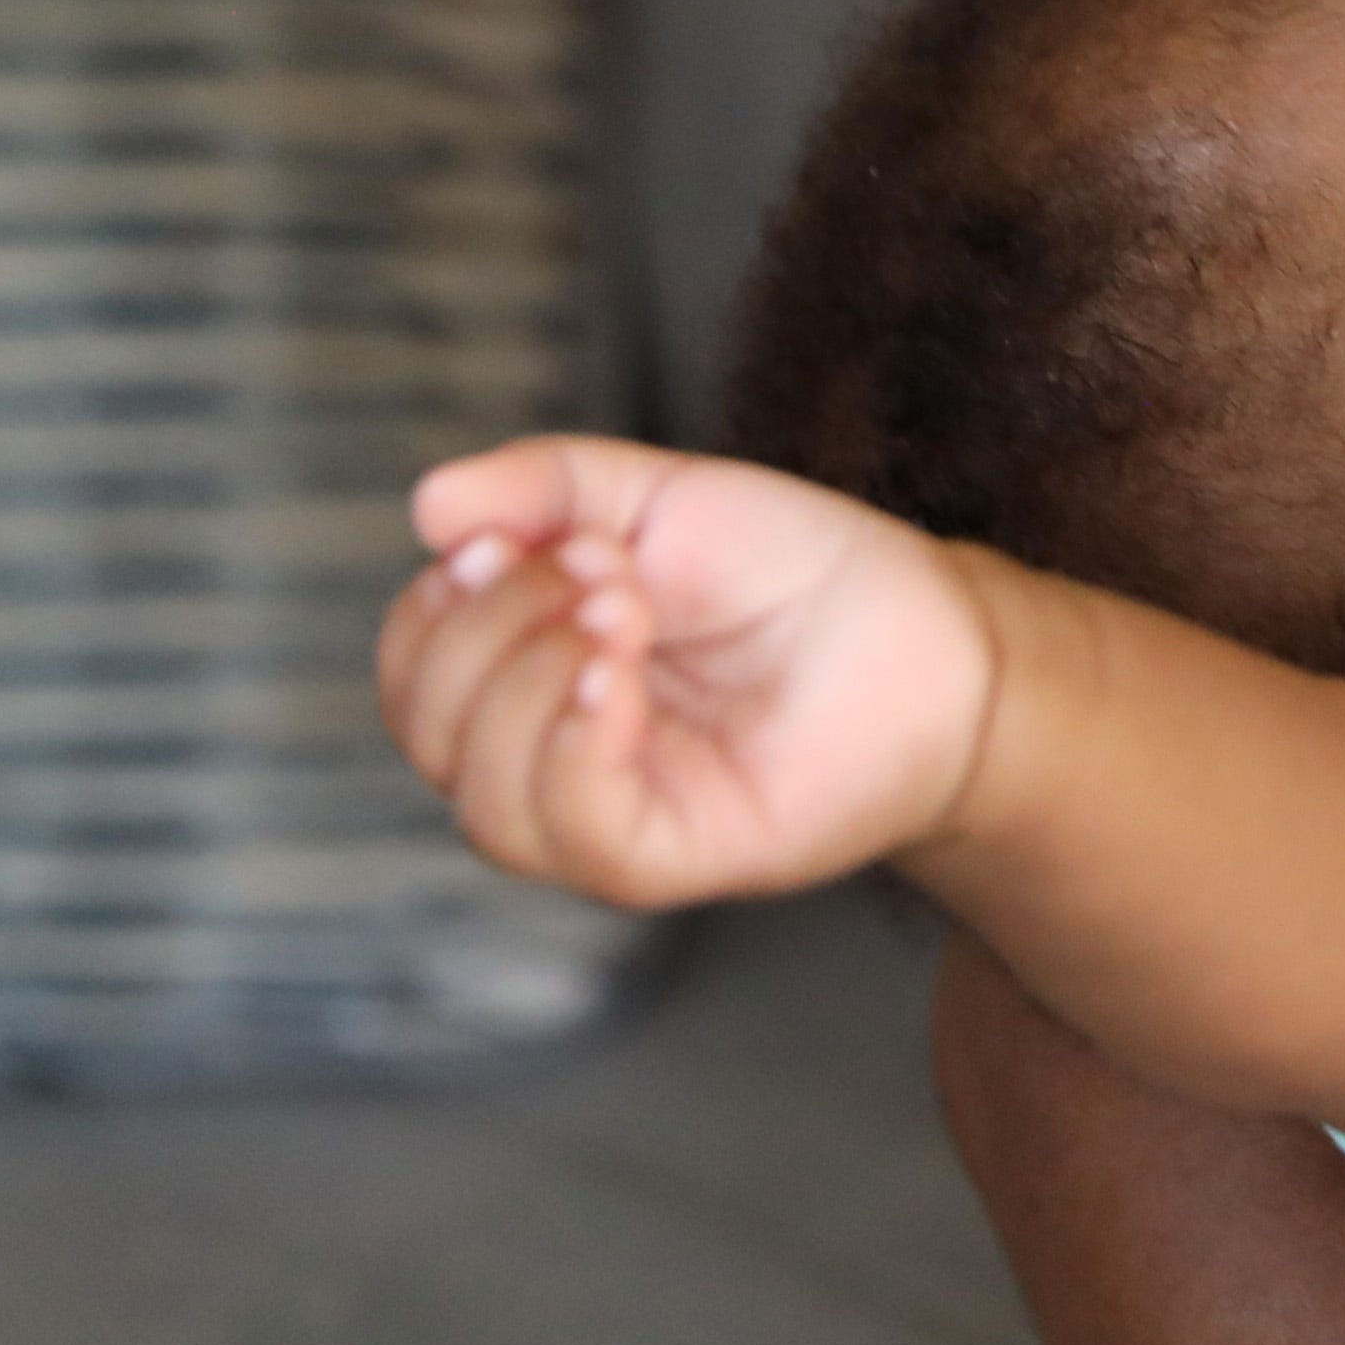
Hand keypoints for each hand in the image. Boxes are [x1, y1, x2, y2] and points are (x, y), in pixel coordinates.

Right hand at [378, 433, 1005, 913]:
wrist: (930, 632)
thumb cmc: (799, 573)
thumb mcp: (662, 499)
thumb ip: (547, 487)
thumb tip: (430, 502)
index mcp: (532, 677)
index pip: (414, 669)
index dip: (439, 601)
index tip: (518, 537)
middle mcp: (551, 758)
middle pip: (428, 730)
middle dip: (491, 626)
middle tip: (605, 568)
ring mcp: (605, 814)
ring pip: (480, 794)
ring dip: (530, 680)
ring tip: (626, 605)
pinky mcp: (665, 857)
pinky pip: (569, 831)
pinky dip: (568, 747)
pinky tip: (617, 681)